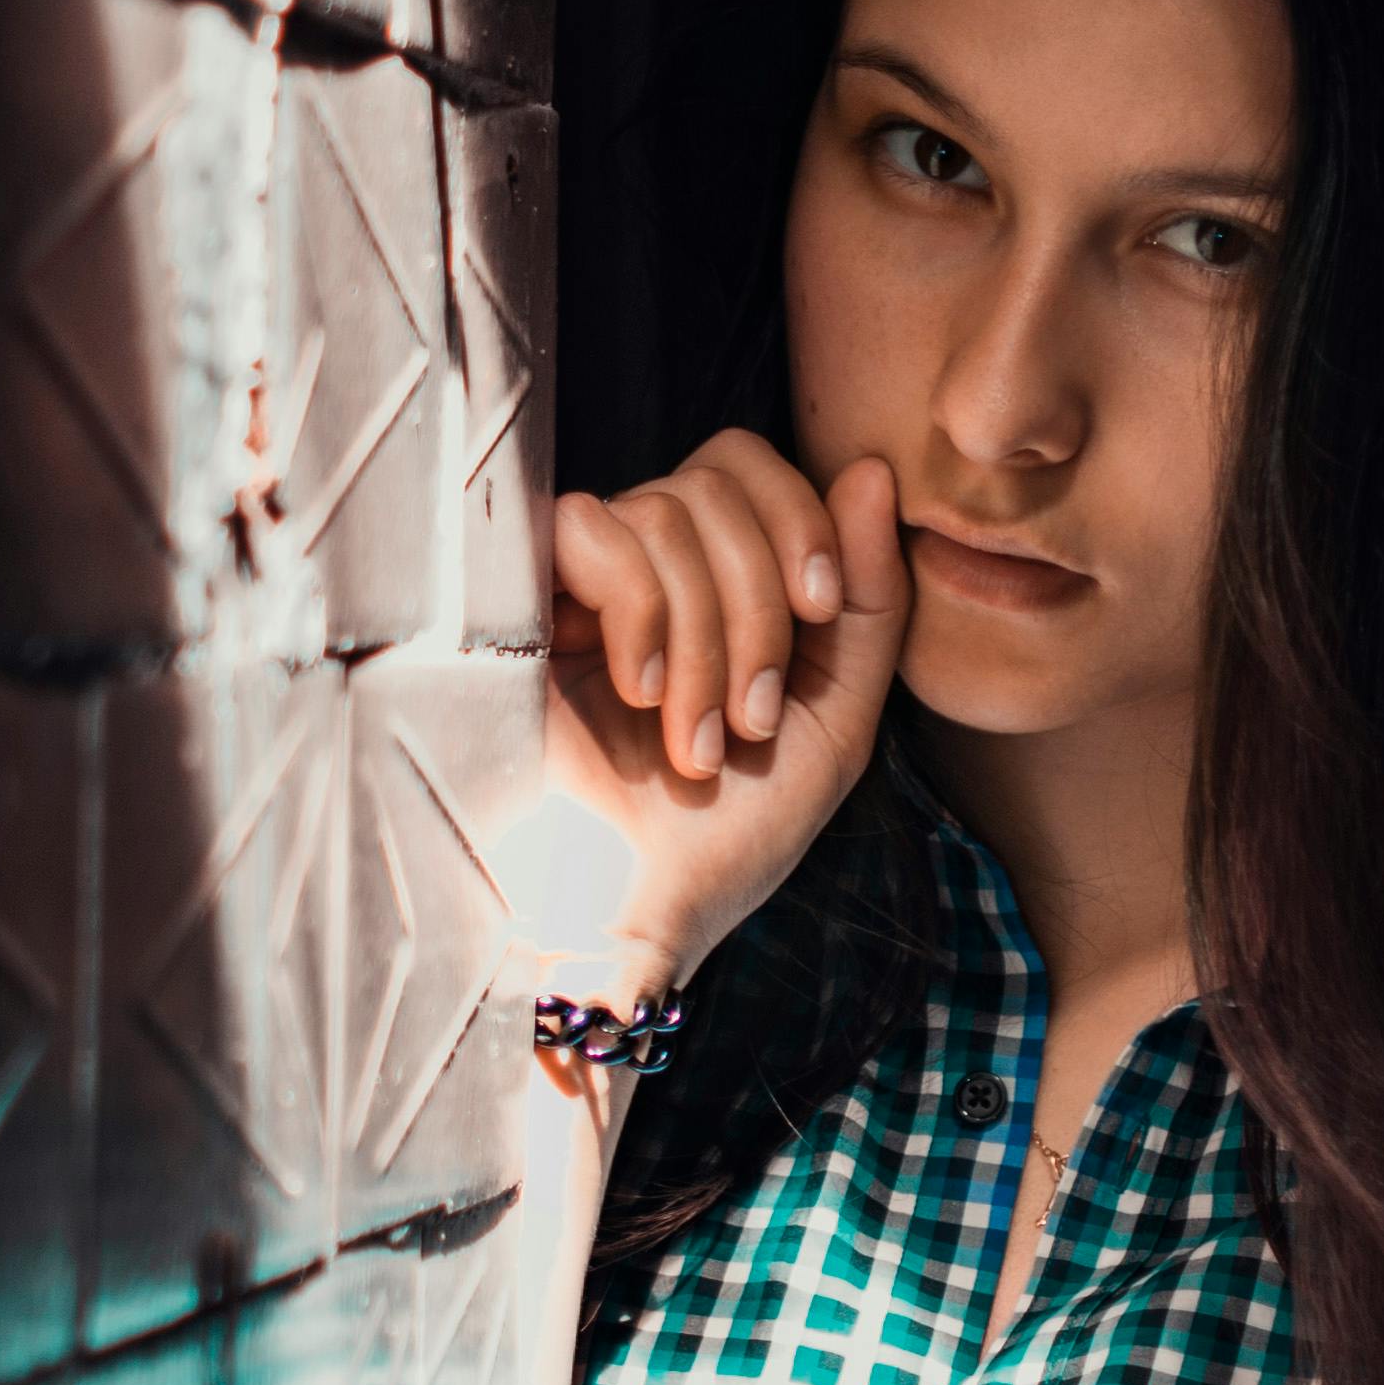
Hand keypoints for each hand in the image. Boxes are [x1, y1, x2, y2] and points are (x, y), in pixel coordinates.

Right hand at [511, 434, 906, 997]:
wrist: (627, 918)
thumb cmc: (722, 841)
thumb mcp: (834, 721)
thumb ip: (870, 602)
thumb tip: (872, 472)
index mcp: (709, 585)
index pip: (750, 466)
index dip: (800, 517)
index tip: (820, 613)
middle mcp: (637, 569)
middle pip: (718, 477)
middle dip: (759, 598)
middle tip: (751, 717)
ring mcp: (571, 585)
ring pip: (664, 510)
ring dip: (707, 636)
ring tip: (695, 742)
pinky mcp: (511, 601)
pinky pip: (593, 528)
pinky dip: (640, 611)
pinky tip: (638, 694)